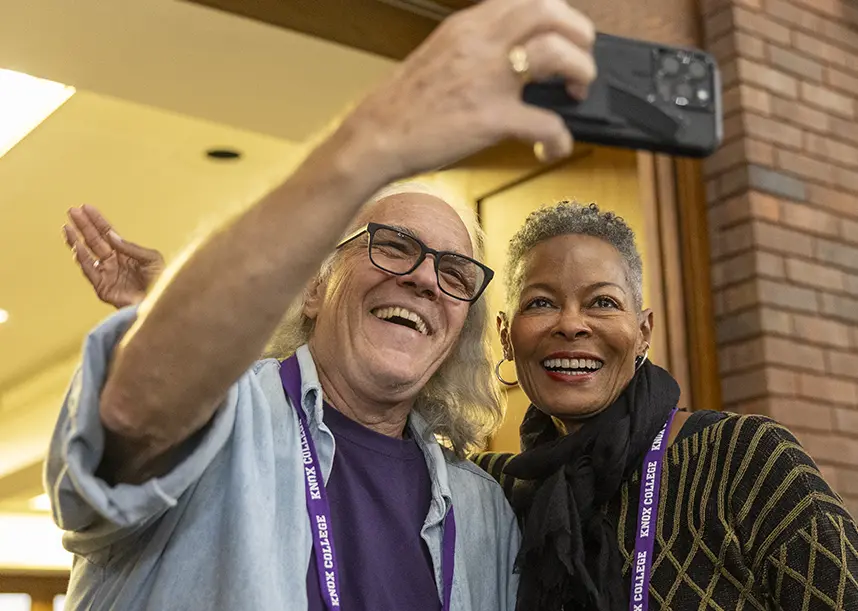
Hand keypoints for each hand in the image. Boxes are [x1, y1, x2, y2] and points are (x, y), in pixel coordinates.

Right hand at [63, 205, 164, 307]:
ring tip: (67, 227)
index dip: (97, 221)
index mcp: (126, 253)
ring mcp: (107, 275)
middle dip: (83, 225)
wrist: (162, 303)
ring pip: (87, 254)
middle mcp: (114, 262)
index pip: (107, 233)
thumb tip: (111, 234)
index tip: (85, 207)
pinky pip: (90, 271)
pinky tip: (76, 247)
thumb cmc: (162, 282)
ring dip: (76, 240)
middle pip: (95, 240)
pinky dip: (82, 259)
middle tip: (71, 211)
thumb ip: (131, 248)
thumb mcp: (151, 259)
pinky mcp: (103, 288)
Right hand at [342, 0, 595, 179]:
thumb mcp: (441, 54)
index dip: (558, 15)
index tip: (563, 36)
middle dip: (579, 35)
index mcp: (469, 25)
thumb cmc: (403, 105)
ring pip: (558, 54)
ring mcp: (489, 79)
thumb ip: (476, 47)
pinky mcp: (492, 119)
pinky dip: (560, 138)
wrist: (375, 137)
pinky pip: (546, 123)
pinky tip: (551, 148)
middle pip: (550, 12)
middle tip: (580, 62)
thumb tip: (513, 56)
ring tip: (575, 94)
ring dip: (580, 72)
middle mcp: (481, 43)